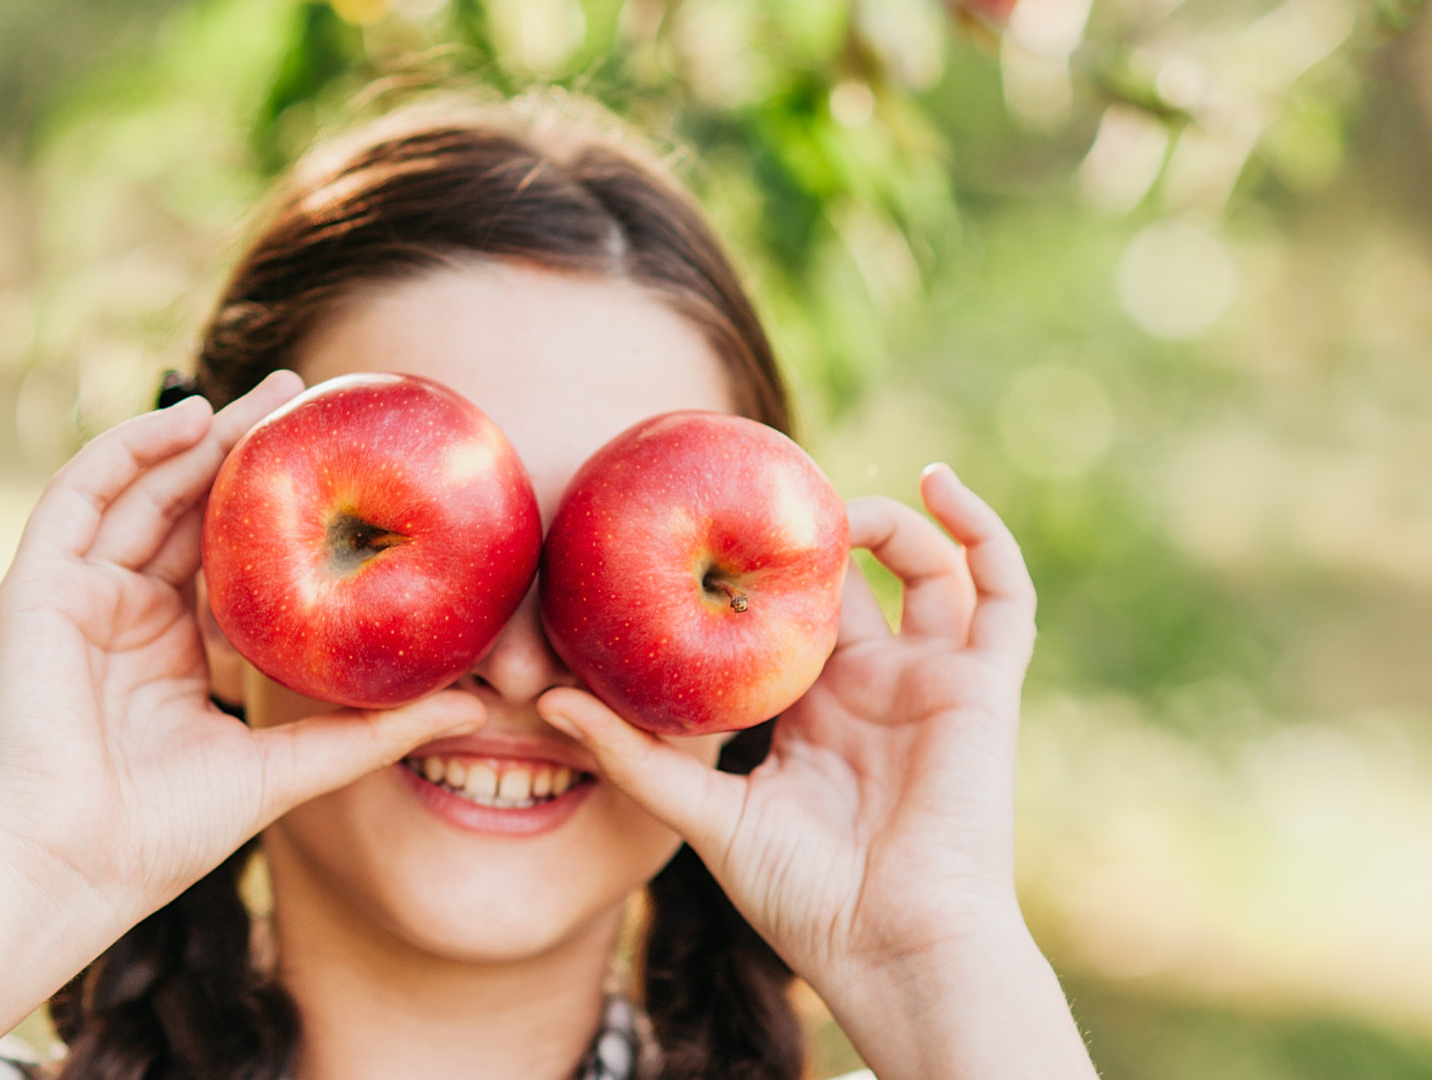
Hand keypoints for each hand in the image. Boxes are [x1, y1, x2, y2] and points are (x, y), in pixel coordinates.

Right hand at [0, 370, 484, 924]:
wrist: (70, 867)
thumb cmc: (163, 835)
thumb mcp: (287, 767)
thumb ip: (371, 732)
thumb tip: (475, 707)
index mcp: (174, 650)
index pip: (227, 556)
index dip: (275, 507)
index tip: (339, 463)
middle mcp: (125, 612)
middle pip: (187, 507)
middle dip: (243, 448)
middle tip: (308, 397)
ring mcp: (78, 595)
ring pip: (140, 489)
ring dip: (197, 435)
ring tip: (267, 397)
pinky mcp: (37, 585)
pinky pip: (80, 494)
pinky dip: (129, 448)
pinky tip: (191, 419)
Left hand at [540, 464, 1036, 987]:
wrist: (891, 949)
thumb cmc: (802, 899)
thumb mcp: (704, 816)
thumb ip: (635, 755)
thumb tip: (551, 699)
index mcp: (812, 709)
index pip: (787, 615)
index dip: (760, 566)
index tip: (707, 513)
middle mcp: (874, 685)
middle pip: (855, 579)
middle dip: (817, 531)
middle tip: (768, 493)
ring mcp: (933, 681)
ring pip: (929, 570)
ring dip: (892, 520)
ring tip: (834, 503)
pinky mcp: (983, 685)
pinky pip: (1002, 593)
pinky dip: (983, 532)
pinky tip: (940, 484)